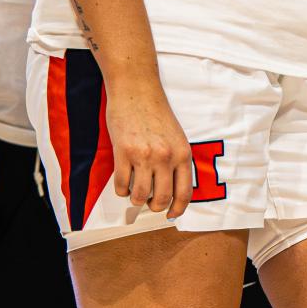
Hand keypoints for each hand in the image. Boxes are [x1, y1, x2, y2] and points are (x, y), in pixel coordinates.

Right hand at [105, 77, 196, 217]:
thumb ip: (177, 161)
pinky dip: (121, 191)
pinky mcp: (123, 153)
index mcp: (183, 154)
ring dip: (136, 200)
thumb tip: (173, 188)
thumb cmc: (157, 114)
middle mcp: (166, 158)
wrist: (138, 92)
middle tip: (149, 204)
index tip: (171, 215)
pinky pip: (121, 184)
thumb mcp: (177, 138)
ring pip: (140, 195)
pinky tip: (123, 185)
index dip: (178, 209)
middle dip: (155, 207)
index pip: (185, 192)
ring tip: (135, 194)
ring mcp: (144, 156)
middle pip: (162, 198)